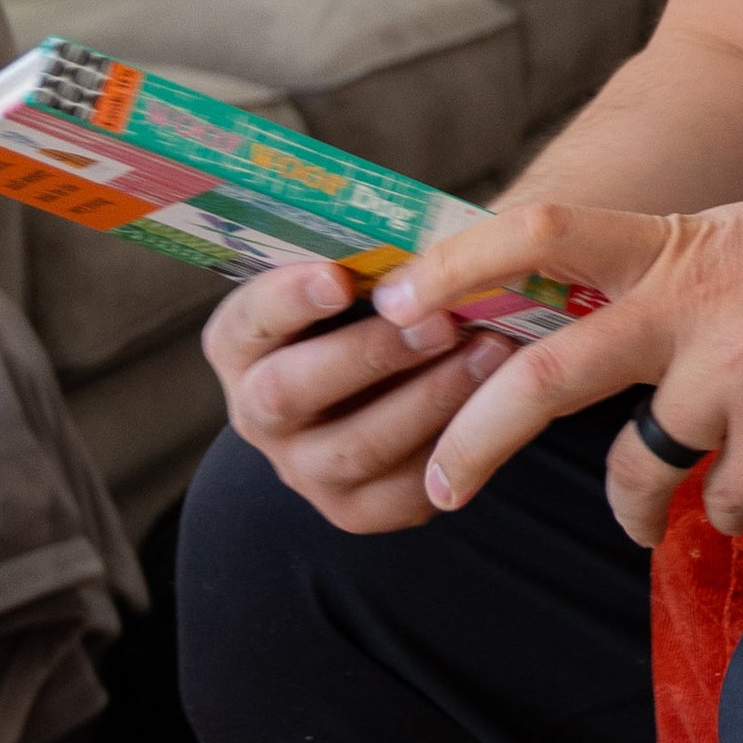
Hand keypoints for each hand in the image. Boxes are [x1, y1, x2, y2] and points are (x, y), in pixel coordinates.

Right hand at [204, 262, 512, 534]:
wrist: (401, 388)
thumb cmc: (383, 311)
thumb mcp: (365, 283)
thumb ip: (374, 264)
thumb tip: (422, 232)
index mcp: (242, 345)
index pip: (246, 322)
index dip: (287, 300)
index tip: (339, 277)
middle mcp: (257, 413)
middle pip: (290, 392)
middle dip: (370, 355)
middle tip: (442, 322)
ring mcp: (304, 468)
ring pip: (356, 447)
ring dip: (429, 399)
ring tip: (493, 353)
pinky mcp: (357, 510)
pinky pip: (402, 491)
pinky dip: (453, 448)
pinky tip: (499, 408)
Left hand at [376, 182, 742, 545]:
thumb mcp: (733, 235)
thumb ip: (655, 274)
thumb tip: (558, 312)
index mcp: (672, 248)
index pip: (540, 236)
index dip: (457, 268)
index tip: (392, 303)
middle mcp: (693, 312)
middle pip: (546, 379)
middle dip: (472, 441)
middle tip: (438, 485)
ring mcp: (739, 381)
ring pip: (633, 473)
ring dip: (627, 508)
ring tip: (635, 518)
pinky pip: (719, 504)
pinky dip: (721, 512)